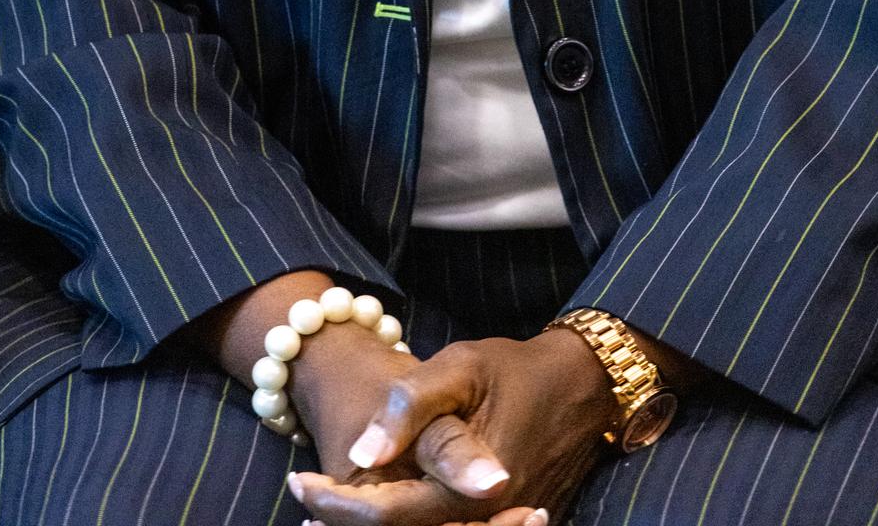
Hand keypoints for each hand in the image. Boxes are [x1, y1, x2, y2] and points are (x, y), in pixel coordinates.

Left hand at [288, 326, 615, 525]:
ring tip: (327, 515)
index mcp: (465, 491)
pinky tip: (386, 513)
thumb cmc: (514, 371)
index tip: (297, 482)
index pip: (382, 516)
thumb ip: (410, 407)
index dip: (332, 503)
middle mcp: (482, 521)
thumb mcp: (460, 367)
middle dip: (345, 525)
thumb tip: (362, 452)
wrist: (579, 387)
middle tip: (304, 506)